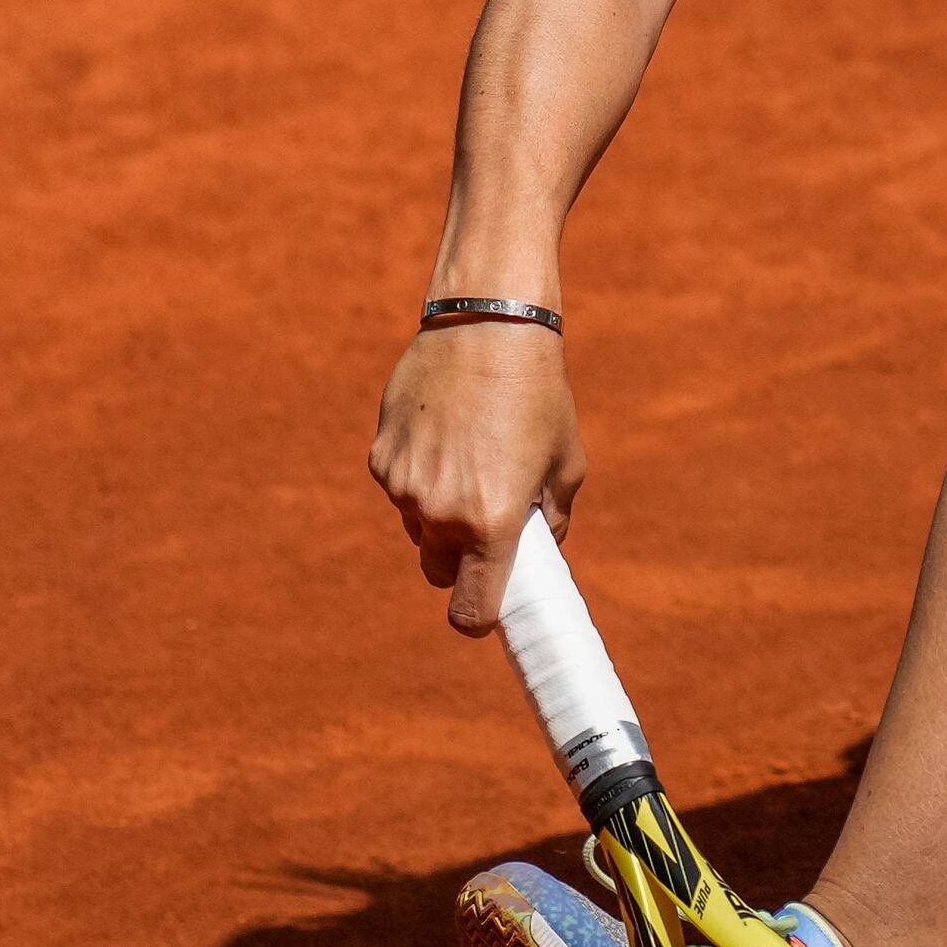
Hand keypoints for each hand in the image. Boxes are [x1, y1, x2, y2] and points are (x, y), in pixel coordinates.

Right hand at [370, 325, 587, 633]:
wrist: (487, 329)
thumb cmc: (539, 398)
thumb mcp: (565, 464)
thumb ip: (553, 520)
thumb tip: (541, 551)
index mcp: (492, 523)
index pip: (471, 608)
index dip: (480, 617)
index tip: (489, 612)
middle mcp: (439, 513)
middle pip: (439, 572)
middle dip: (461, 561)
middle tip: (487, 525)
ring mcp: (402, 486)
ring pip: (417, 529)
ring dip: (438, 517)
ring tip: (471, 463)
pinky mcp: (380, 459)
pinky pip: (399, 490)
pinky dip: (418, 479)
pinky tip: (445, 437)